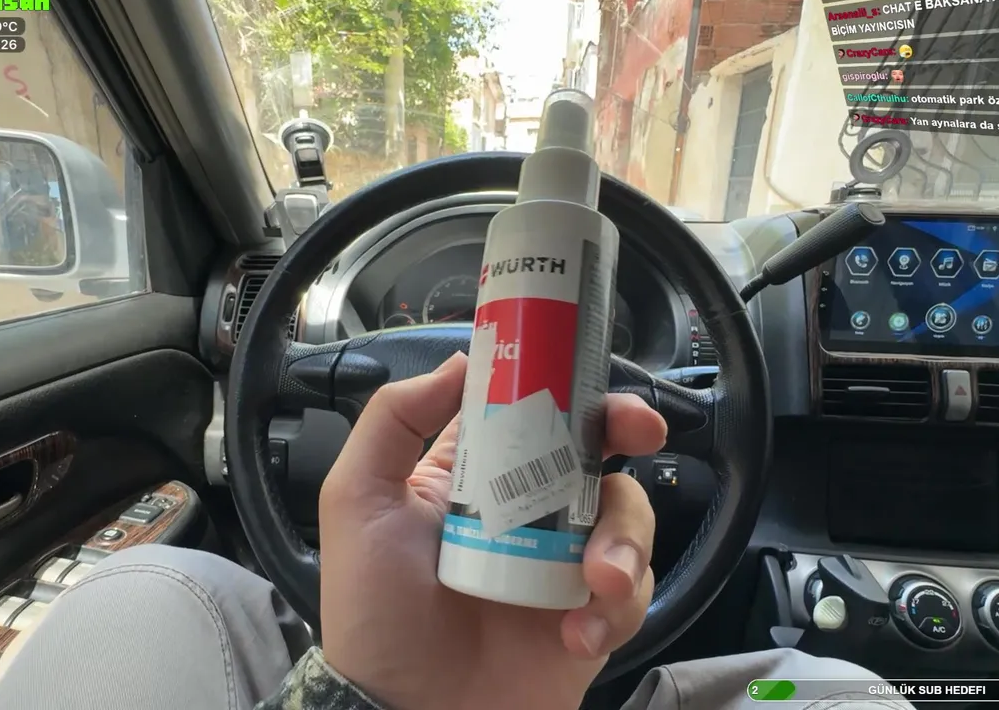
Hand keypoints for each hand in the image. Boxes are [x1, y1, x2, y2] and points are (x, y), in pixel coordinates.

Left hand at [320, 352, 666, 709]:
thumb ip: (394, 420)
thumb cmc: (373, 609)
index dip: (564, 385)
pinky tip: (576, 636)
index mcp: (474, 475)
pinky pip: (633, 591)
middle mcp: (527, 510)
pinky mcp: (591, 617)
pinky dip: (616, 608)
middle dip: (628, 431)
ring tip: (596, 581)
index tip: (586, 372)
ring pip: (627, 516)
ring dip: (624, 539)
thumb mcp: (358, 499)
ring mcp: (562, 564)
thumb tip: (461, 361)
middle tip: (641, 430)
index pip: (530, 411)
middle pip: (596, 451)